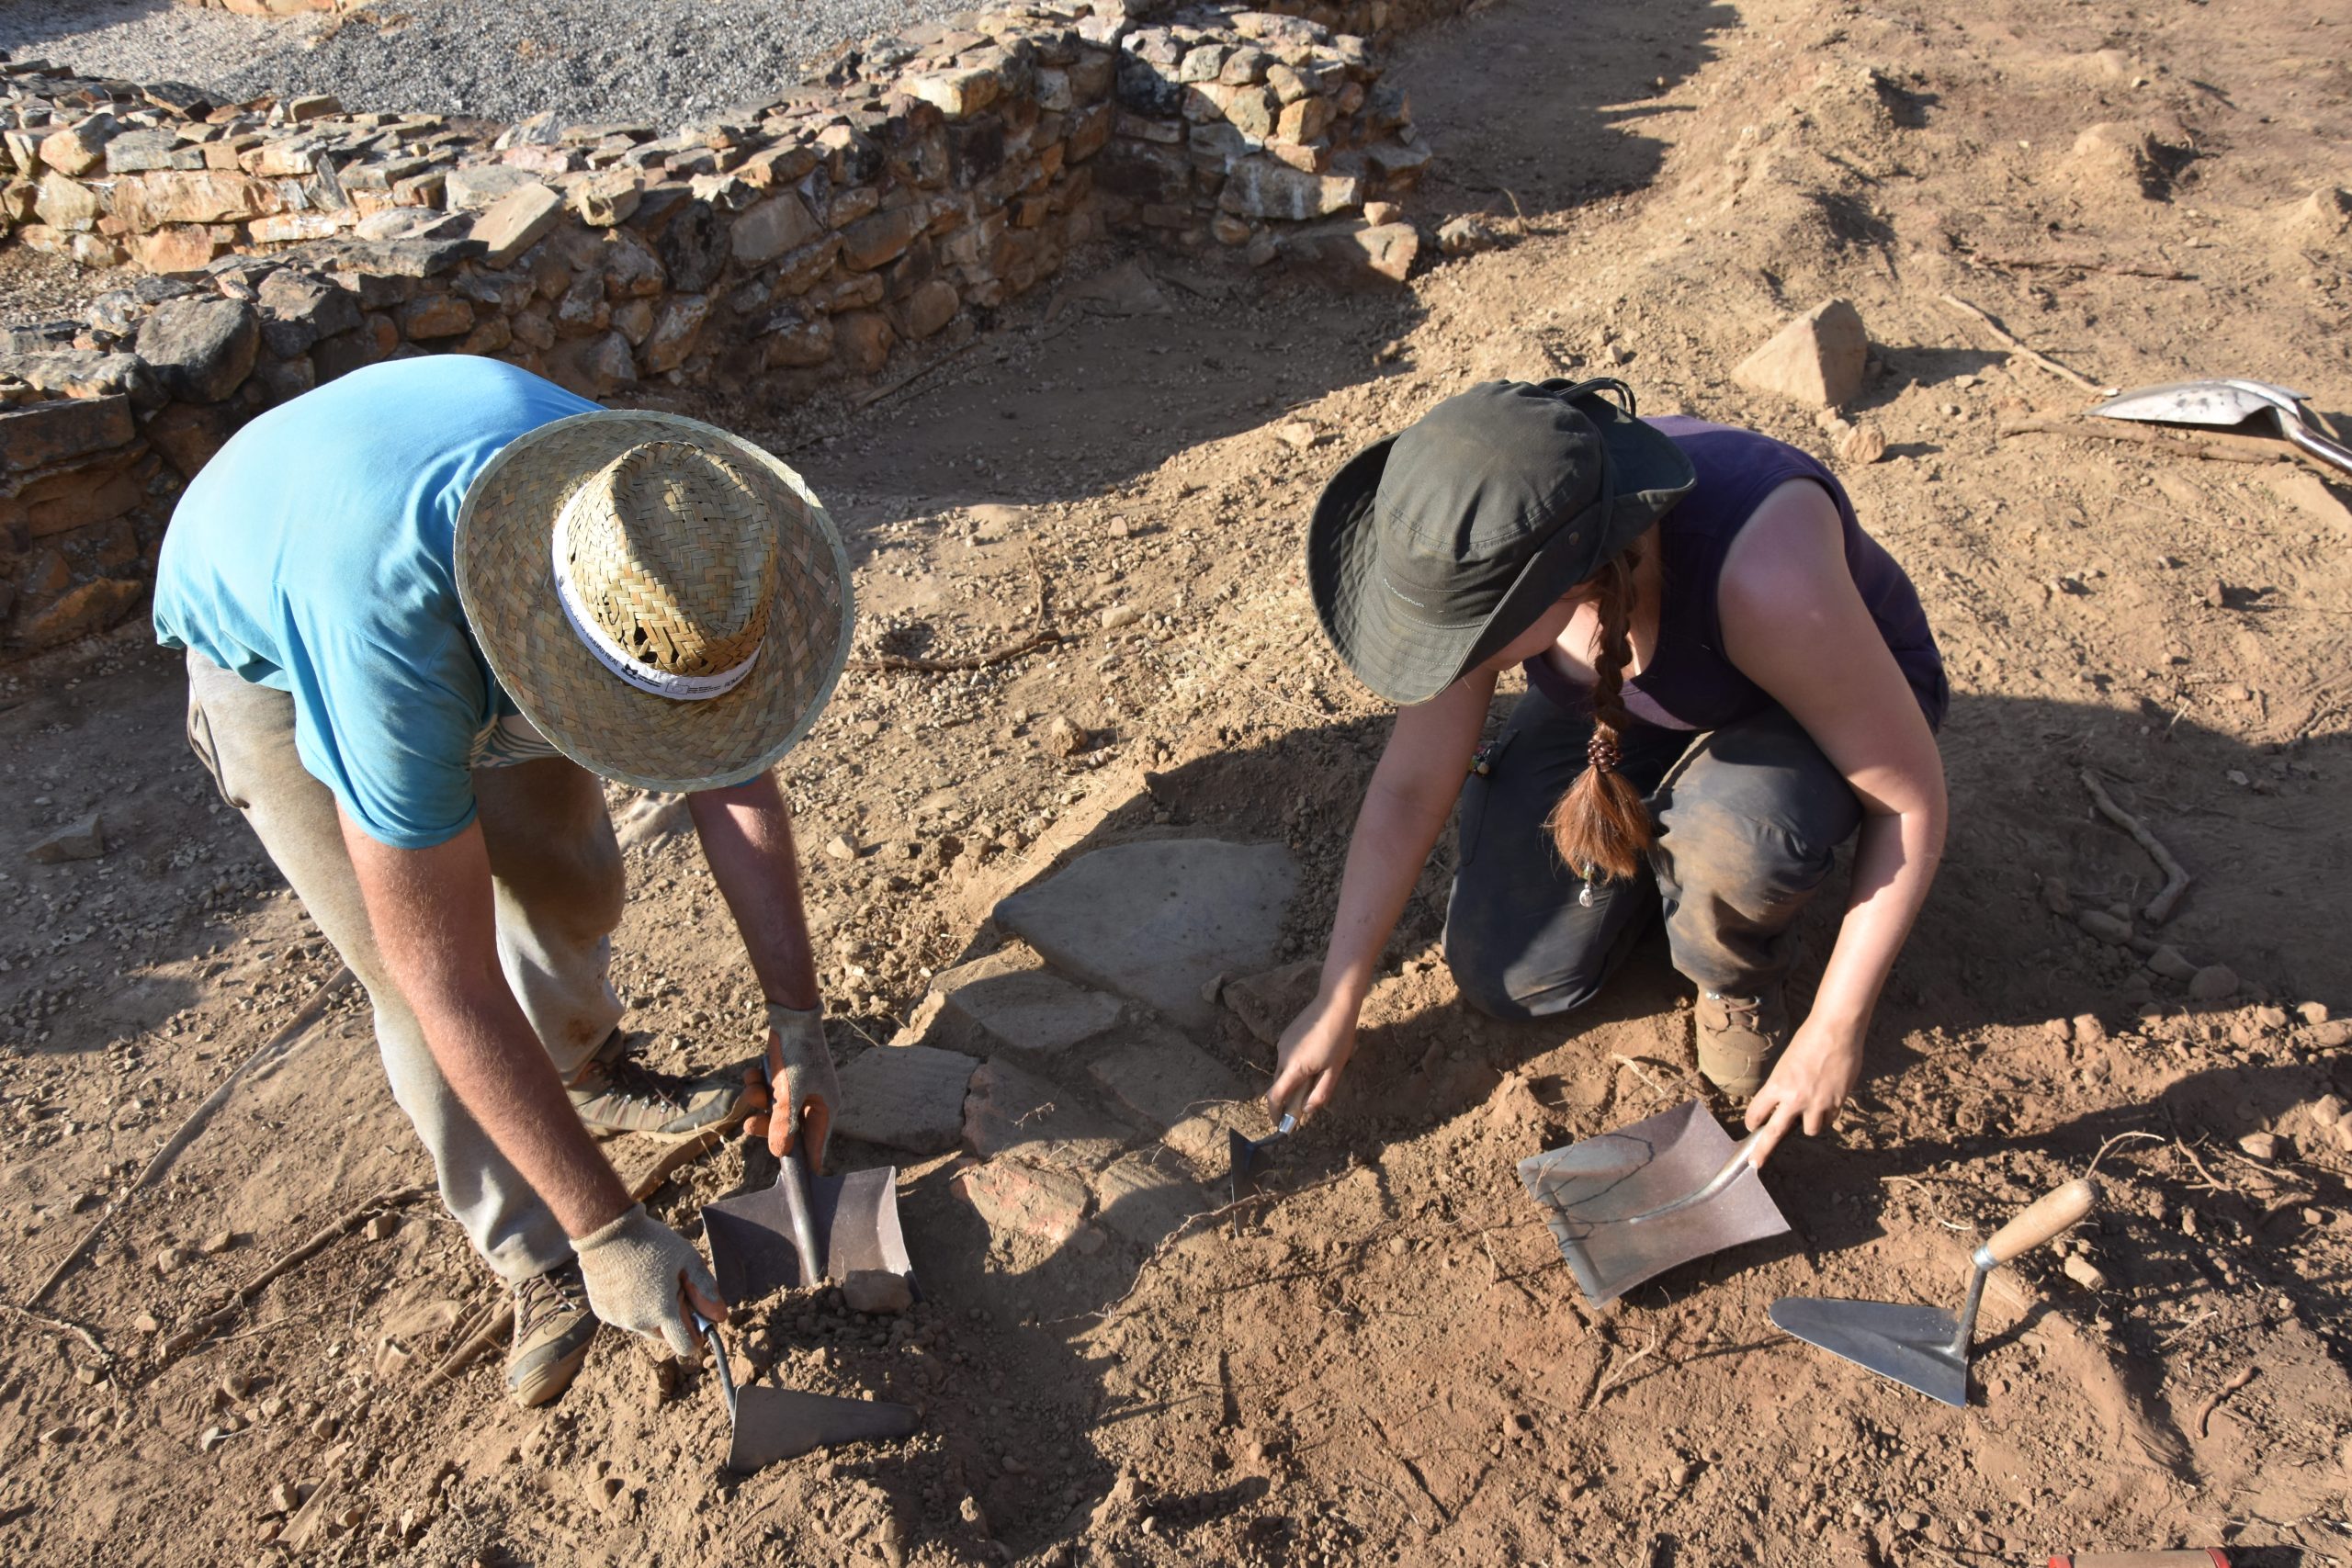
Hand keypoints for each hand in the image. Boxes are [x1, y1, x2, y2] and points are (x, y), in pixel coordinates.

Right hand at [572, 1202, 724, 1357]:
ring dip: (651, 1313)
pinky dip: (631, 1307)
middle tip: (671, 1286)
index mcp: (663, 1311)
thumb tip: (720, 1317)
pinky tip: (630, 1280)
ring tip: (649, 1279)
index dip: (696, 1336)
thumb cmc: (652, 1242)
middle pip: (666, 1336)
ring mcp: (618, 1319)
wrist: (605, 1230)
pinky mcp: (603, 1312)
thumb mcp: (687, 1259)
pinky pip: (625, 1318)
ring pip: (645, 1327)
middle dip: (673, 1319)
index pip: (686, 1346)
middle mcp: (639, 1322)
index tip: (697, 1317)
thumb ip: (705, 1289)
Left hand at [746, 1003, 839, 1169]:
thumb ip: (785, 1125)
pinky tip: (752, 1074)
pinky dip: (758, 1085)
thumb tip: (781, 1153)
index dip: (802, 1161)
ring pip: (775, 1111)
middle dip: (767, 1125)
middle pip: (789, 1129)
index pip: (816, 1146)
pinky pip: (769, 1092)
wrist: (791, 1017)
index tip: (788, 1178)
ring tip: (753, 1089)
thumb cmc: (798, 1055)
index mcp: (825, 1108)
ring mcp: (799, 1090)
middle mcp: (814, 1102)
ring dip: (759, 1102)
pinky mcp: (785, 1078)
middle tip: (750, 1124)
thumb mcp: (789, 1094)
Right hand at [1265, 985, 1359, 1121]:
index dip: (1275, 1113)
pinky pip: (1287, 1057)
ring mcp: (1283, 1044)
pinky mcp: (1287, 1035)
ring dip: (1295, 1078)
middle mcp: (1282, 1056)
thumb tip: (1307, 1110)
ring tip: (1320, 1071)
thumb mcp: (1334, 1070)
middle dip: (1289, 1096)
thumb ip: (1321, 1093)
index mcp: (1294, 1068)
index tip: (1279, 1124)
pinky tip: (1316, 1056)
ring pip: (1284, 1070)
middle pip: (1280, 1084)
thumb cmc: (1339, 1038)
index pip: (1275, 1097)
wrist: (1335, 1003)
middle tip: (1308, 1100)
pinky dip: (1295, 1065)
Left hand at [1743, 1013, 1863, 1164]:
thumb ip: (1783, 1086)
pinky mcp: (1838, 1102)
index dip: (1752, 1121)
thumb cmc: (1809, 1041)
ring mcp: (1818, 1103)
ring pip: (1810, 1130)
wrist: (1836, 1032)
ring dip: (1808, 1125)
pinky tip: (1827, 1103)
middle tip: (1756, 1163)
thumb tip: (1783, 1102)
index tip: (1751, 1126)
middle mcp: (1795, 1098)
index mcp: (1777, 1085)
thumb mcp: (1787, 1063)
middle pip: (1774, 1133)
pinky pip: (1830, 1119)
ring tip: (1809, 1113)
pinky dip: (1827, 1115)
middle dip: (1763, 1151)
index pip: (1757, 1112)